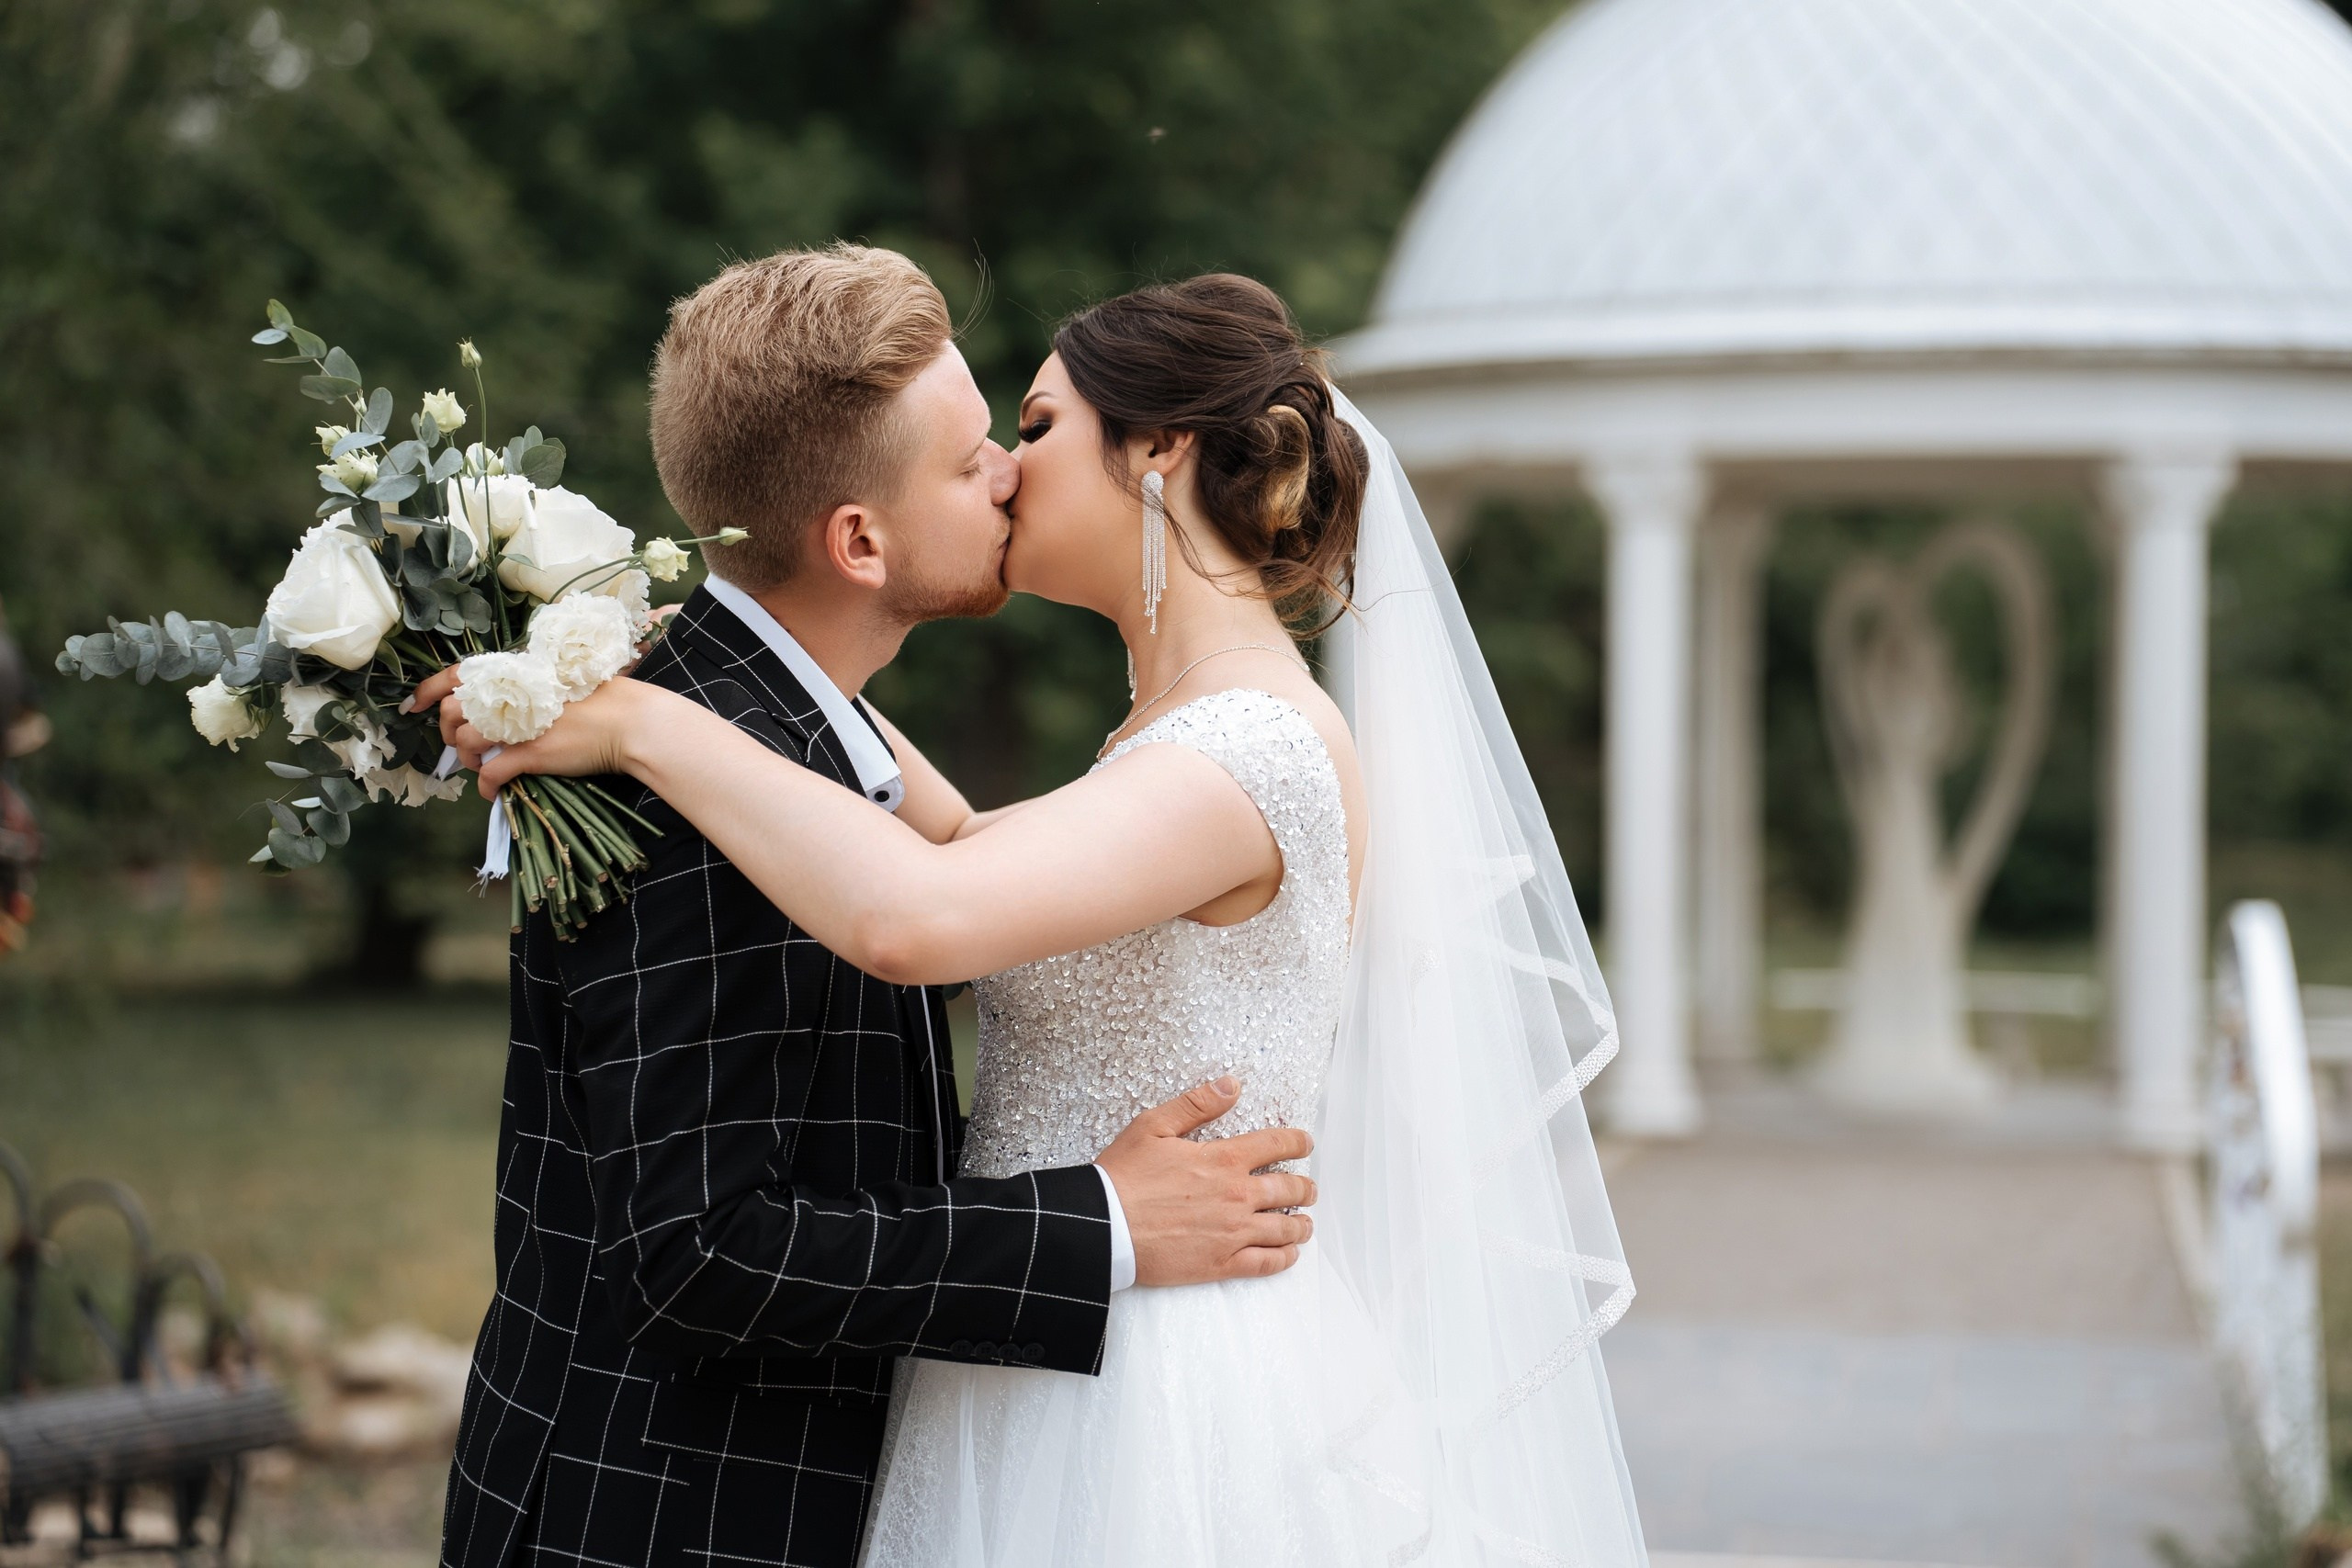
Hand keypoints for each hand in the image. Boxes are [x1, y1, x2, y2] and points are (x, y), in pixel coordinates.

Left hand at [408, 664, 645, 799]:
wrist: (631, 721)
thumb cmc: (603, 698)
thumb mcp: (557, 681)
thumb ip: (526, 689)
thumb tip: (504, 705)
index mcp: (514, 673)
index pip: (456, 674)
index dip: (428, 689)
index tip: (414, 705)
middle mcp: (510, 695)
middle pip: (453, 713)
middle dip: (452, 733)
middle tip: (469, 746)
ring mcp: (518, 725)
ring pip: (467, 745)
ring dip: (471, 762)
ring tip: (486, 767)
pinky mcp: (530, 753)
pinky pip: (491, 776)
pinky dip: (487, 788)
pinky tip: (495, 793)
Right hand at [1094, 1077, 1315, 1285]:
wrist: (1104, 1226)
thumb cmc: (1123, 1176)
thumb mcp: (1154, 1126)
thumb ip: (1197, 1104)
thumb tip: (1232, 1085)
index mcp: (1222, 1159)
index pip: (1275, 1145)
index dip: (1297, 1142)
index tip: (1306, 1144)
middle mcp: (1236, 1195)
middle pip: (1288, 1190)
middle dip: (1305, 1187)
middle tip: (1310, 1188)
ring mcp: (1232, 1233)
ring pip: (1284, 1229)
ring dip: (1301, 1224)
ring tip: (1306, 1223)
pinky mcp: (1221, 1264)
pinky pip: (1266, 1264)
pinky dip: (1284, 1259)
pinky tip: (1290, 1254)